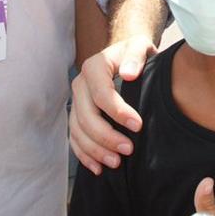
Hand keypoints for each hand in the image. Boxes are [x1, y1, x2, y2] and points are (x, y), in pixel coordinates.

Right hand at [70, 35, 155, 172]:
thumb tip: (129, 74)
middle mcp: (80, 85)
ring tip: (116, 163)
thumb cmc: (135, 54)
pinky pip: (75, 139)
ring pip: (78, 131)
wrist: (125, 58)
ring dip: (95, 150)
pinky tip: (98, 168)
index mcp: (93, 67)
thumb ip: (136, 56)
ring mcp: (76, 103)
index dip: (118, 112)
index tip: (138, 126)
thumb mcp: (139, 46)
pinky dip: (85, 155)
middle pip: (86, 116)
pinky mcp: (77, 117)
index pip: (101, 93)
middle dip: (106, 136)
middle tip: (128, 150)